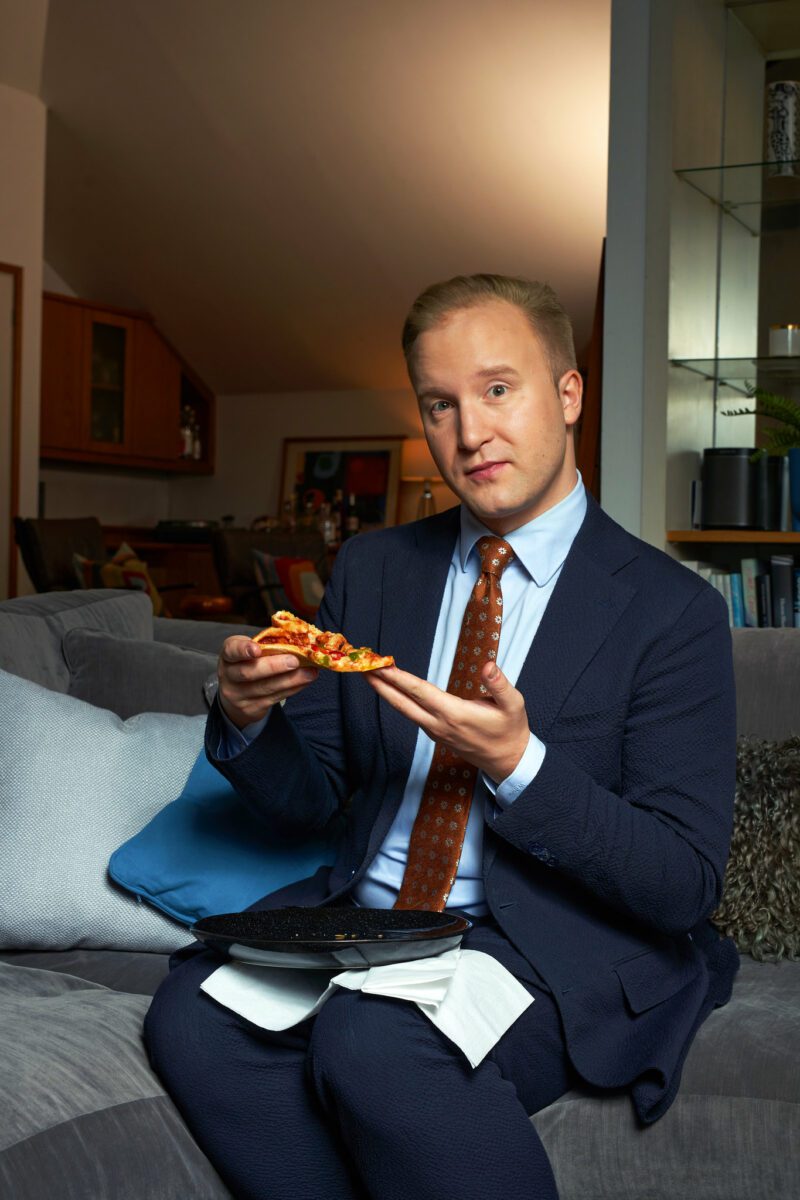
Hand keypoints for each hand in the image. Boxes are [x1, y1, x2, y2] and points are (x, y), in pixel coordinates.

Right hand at [217, 636, 318, 728]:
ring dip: (291, 679)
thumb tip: (297, 639)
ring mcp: (238, 695)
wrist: (235, 697)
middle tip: (295, 660)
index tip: (257, 649)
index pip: (231, 651)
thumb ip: (265, 644)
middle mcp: (228, 676)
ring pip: (266, 687)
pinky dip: (293, 688)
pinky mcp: (251, 709)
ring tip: (310, 672)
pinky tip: (305, 681)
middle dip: (274, 666)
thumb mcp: (249, 651)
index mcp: (228, 656)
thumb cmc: (247, 664)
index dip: (243, 649)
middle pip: (249, 672)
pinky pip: (275, 698)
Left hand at [365, 661, 529, 783]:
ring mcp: (435, 731)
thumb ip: (499, 684)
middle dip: (380, 684)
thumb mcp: (514, 704)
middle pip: (402, 703)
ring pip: (404, 710)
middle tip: (360, 666)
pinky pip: (412, 715)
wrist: (508, 761)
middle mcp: (439, 723)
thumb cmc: (511, 730)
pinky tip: (392, 691)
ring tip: (371, 674)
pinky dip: (398, 701)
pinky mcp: (436, 734)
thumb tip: (488, 665)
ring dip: (386, 692)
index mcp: (455, 713)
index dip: (398, 678)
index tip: (381, 666)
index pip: (420, 692)